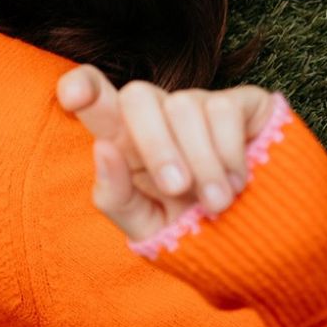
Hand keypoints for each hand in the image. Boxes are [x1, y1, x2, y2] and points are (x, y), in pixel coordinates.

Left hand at [57, 64, 275, 241]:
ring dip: (201, 162)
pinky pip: (224, 109)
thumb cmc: (189, 229)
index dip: (81, 84)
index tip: (72, 96)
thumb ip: (115, 196)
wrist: (254, 242)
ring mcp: (198, 105)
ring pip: (184, 105)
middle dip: (155, 144)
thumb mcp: (145, 226)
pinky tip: (237, 181)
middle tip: (175, 189)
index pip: (93, 97)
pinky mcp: (241, 103)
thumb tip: (101, 148)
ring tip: (215, 203)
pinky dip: (229, 153)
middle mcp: (157, 115)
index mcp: (123, 141)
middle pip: (138, 96)